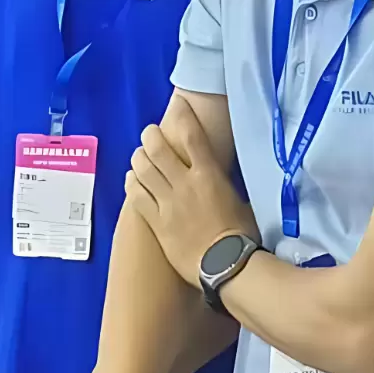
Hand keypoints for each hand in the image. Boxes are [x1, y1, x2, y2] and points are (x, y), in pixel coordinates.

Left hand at [125, 98, 256, 288]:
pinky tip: (131, 179)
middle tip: (150, 134)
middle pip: (158, 149)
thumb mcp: (241, 200)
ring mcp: (167, 202)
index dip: (183, 116)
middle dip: (150, 136)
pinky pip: (135, 196)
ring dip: (138, 157)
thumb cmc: (242, 235)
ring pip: (142, 169)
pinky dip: (131, 183)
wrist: (227, 266)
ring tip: (139, 155)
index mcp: (209, 175)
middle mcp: (185, 183)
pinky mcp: (156, 221)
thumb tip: (223, 176)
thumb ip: (226, 184)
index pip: (192, 136)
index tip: (178, 106)